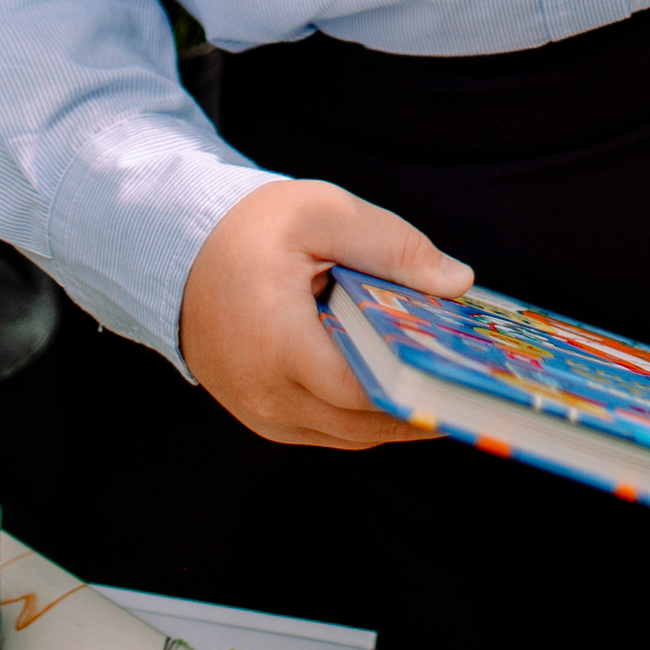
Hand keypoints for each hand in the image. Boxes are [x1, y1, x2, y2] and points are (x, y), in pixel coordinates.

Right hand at [180, 176, 472, 448]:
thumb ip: (394, 247)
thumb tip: (458, 284)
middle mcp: (265, 395)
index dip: (421, 390)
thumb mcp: (324, 215)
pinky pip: (324, 428)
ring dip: (394, 415)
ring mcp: (259, 413)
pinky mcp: (259, 415)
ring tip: (447, 387)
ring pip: (346, 435)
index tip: (470, 382)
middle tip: (474, 391)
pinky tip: (399, 385)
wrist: (176, 250)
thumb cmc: (250, 228)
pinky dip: (362, 412)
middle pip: (362, 425)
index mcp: (279, 345)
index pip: (364, 390)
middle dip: (420, 410)